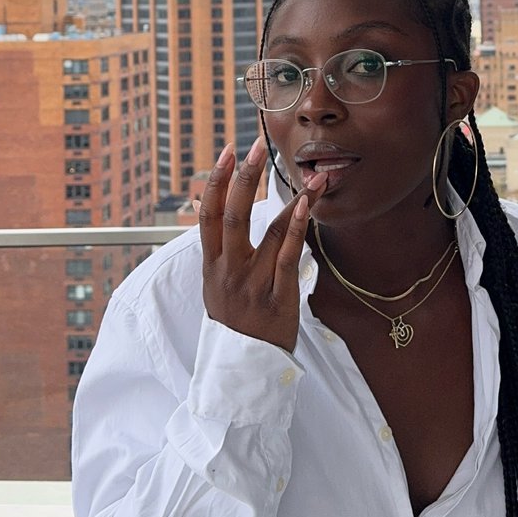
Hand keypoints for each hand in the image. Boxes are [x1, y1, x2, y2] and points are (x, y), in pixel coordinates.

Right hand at [199, 137, 325, 352]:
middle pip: (233, 217)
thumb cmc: (234, 321)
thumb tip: (213, 207)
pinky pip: (287, 258)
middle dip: (245, 179)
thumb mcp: (215, 286)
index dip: (216, 182)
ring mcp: (252, 285)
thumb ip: (218, 250)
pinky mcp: (277, 298)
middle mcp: (228, 272)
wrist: (243, 369)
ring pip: (267, 233)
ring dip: (290, 199)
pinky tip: (307, 207)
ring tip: (309, 175)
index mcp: (211, 266)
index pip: (208, 215)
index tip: (229, 153)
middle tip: (256, 147)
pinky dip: (297, 229)